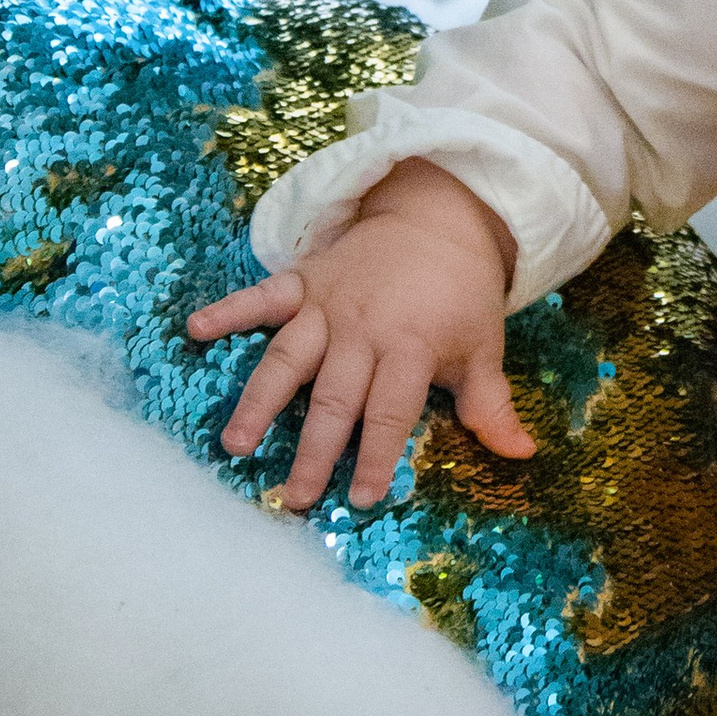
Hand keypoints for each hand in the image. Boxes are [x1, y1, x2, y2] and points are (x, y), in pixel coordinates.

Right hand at [184, 156, 528, 512]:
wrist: (441, 217)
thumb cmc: (462, 294)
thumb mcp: (484, 345)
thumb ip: (491, 404)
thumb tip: (521, 454)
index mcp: (410, 347)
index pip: (390, 411)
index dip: (378, 454)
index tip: (364, 498)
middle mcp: (363, 329)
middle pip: (335, 397)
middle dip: (315, 449)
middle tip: (295, 495)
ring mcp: (328, 303)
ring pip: (288, 357)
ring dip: (261, 399)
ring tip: (236, 443)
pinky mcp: (305, 280)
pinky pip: (262, 295)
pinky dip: (229, 310)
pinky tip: (195, 329)